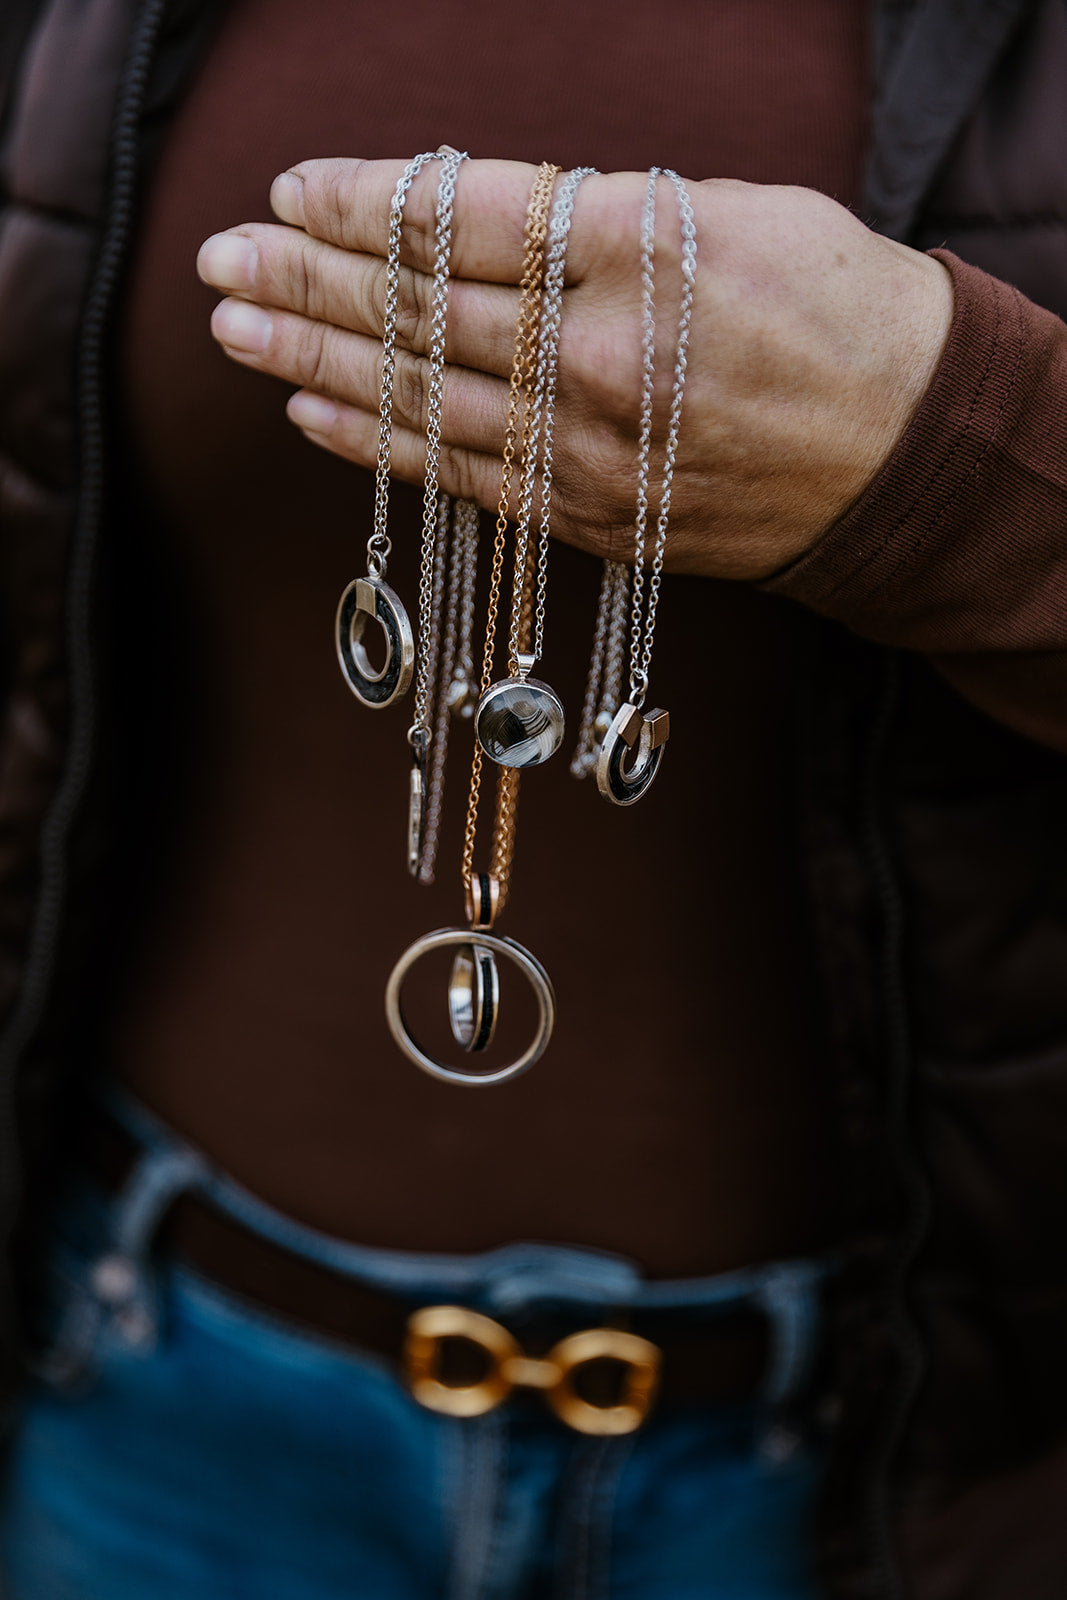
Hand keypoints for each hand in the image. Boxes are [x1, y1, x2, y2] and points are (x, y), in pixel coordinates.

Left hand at [197, 157, 952, 581]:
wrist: (905, 454)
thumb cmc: (834, 310)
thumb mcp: (728, 214)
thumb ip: (595, 220)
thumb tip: (474, 223)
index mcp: (637, 251)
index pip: (460, 220)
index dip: (362, 203)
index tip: (290, 191)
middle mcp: (599, 354)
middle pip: (421, 310)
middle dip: (307, 282)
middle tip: (221, 261)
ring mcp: (590, 449)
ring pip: (424, 397)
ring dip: (315, 365)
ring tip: (234, 335)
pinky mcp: (591, 516)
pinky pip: (461, 478)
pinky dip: (381, 447)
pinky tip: (312, 417)